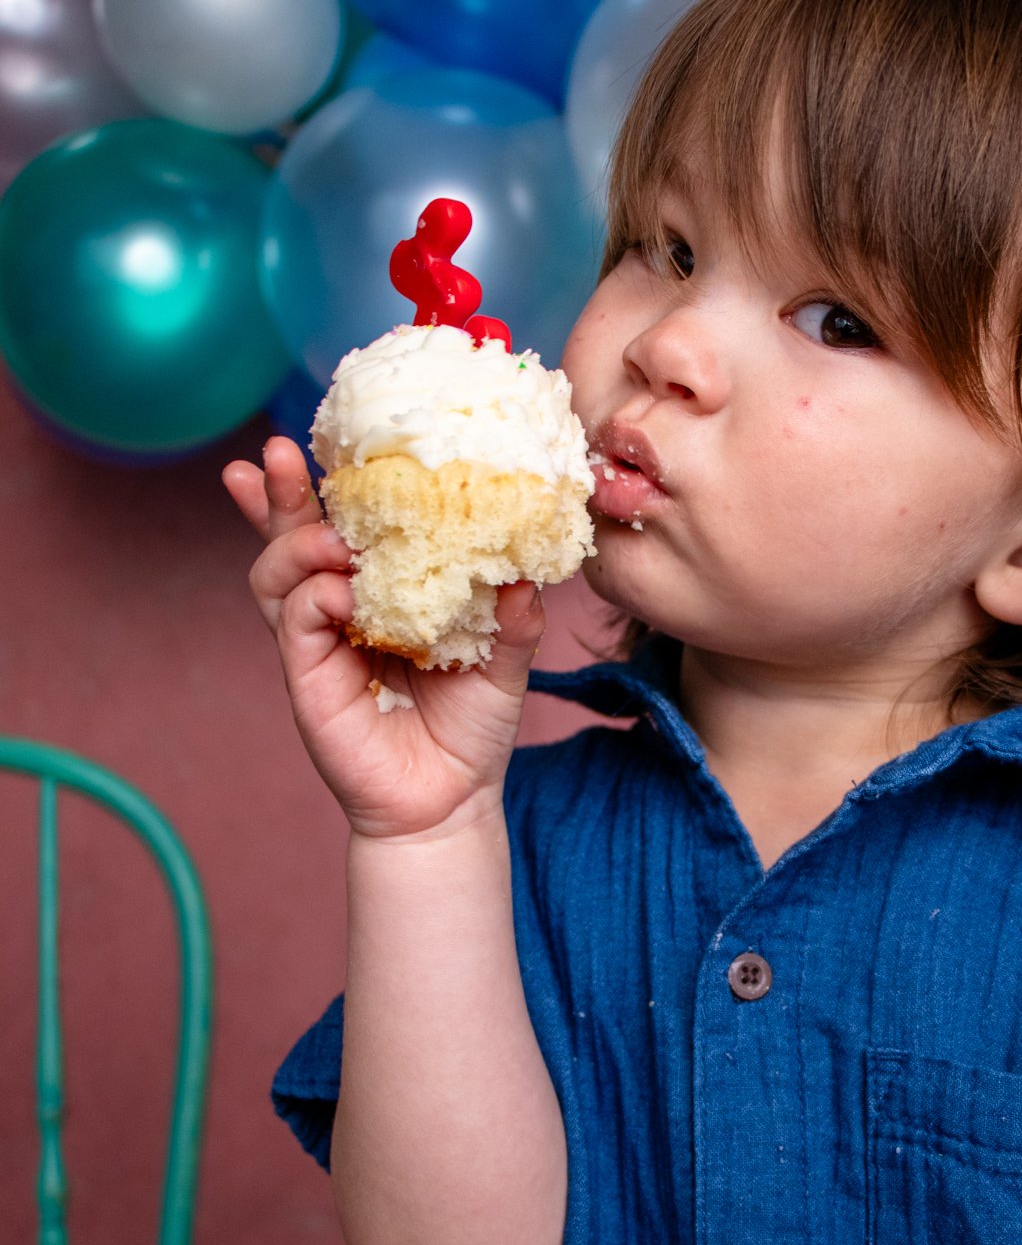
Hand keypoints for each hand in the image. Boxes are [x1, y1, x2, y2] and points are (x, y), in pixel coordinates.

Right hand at [222, 435, 545, 840]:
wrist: (451, 804)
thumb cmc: (472, 728)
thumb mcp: (506, 660)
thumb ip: (515, 614)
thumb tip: (527, 568)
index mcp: (381, 592)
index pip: (342, 527)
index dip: (325, 486)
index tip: (315, 440)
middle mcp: (339, 609)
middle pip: (292, 538)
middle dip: (275, 494)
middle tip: (270, 453)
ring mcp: (317, 643)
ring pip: (278, 573)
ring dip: (293, 540)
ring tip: (323, 534)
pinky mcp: (307, 678)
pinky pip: (297, 622)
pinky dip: (315, 597)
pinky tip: (344, 595)